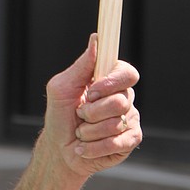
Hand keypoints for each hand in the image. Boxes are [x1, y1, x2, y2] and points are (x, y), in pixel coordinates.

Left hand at [43, 33, 140, 179]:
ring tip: (81, 132)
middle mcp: (124, 97)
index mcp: (110, 80)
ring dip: (89, 131)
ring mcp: (129, 119)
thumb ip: (82, 65)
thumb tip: (96, 39)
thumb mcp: (62, 87)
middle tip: (80, 115)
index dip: (111, 83)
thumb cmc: (60, 115)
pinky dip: (95, 147)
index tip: (91, 91)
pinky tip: (85, 147)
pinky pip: (117, 142)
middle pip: (120, 101)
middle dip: (92, 112)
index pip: (127, 73)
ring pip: (116, 123)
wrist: (59, 150)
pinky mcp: (130, 140)